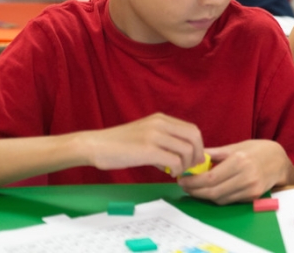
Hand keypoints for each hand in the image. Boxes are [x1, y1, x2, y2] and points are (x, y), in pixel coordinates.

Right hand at [77, 113, 204, 177]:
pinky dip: (177, 170)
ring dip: (186, 164)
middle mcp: (160, 124)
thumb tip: (181, 159)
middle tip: (190, 167)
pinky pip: (174, 161)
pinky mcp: (148, 150)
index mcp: (161, 119)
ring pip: (187, 150)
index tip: (194, 158)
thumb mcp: (145, 135)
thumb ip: (164, 143)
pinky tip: (169, 174)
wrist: (95, 145)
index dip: (198, 145)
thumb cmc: (119, 144)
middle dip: (197, 155)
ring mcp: (154, 136)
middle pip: (194, 137)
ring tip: (176, 171)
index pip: (192, 129)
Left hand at [178, 140, 293, 204]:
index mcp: (239, 160)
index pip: (210, 178)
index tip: (182, 179)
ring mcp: (250, 188)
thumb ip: (215, 153)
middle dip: (195, 191)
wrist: (279, 160)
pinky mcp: (253, 196)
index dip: (193, 182)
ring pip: (220, 199)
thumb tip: (194, 157)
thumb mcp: (236, 146)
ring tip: (195, 188)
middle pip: (213, 191)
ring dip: (204, 195)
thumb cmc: (257, 150)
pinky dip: (218, 197)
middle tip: (185, 186)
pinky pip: (230, 200)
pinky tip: (211, 190)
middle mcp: (246, 176)